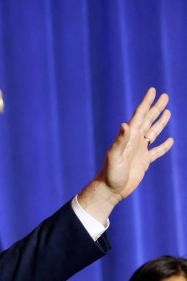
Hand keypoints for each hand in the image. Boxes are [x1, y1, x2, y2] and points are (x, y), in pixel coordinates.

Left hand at [79, 87, 173, 222]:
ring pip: (153, 132)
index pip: (140, 115)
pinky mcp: (144, 162)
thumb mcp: (114, 156)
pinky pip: (156, 151)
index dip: (146, 103)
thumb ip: (120, 140)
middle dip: (156, 108)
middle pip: (149, 120)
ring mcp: (140, 151)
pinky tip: (170, 141)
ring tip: (167, 111)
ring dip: (160, 122)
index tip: (153, 90)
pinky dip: (164, 146)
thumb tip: (125, 124)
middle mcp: (135, 141)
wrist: (110, 190)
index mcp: (129, 137)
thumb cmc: (110, 173)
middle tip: (165, 96)